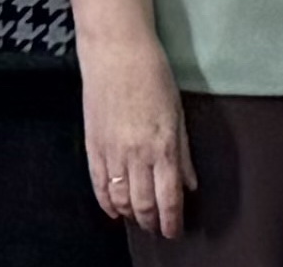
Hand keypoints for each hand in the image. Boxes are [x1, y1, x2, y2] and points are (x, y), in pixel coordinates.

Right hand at [76, 37, 196, 239]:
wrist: (115, 51)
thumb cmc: (152, 74)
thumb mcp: (177, 112)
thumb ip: (183, 152)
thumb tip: (189, 184)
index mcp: (162, 146)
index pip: (168, 198)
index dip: (171, 221)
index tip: (174, 231)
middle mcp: (136, 154)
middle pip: (143, 204)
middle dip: (151, 222)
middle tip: (158, 228)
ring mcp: (111, 151)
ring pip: (120, 199)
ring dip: (130, 214)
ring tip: (139, 219)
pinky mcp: (92, 144)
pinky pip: (98, 183)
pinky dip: (106, 201)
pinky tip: (114, 209)